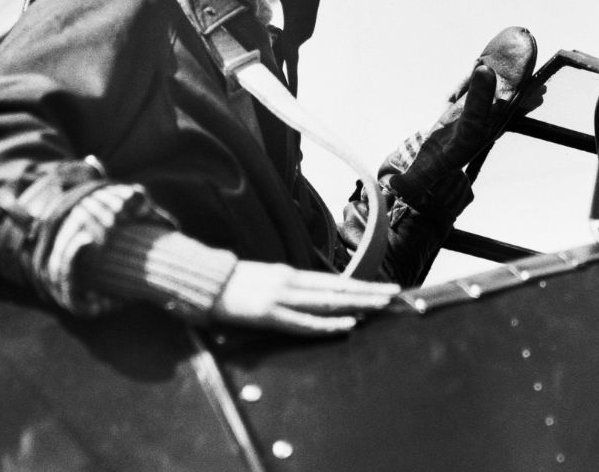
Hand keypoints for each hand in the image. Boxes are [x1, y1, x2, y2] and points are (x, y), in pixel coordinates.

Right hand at [210, 261, 400, 335]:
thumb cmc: (232, 284)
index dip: (361, 285)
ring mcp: (281, 297)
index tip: (384, 287)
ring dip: (357, 303)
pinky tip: (347, 325)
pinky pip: (304, 322)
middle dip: (369, 292)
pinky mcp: (268, 313)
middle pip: (338, 288)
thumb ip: (288, 288)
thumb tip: (312, 295)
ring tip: (381, 305)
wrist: (203, 282)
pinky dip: (328, 324)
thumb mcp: (265, 280)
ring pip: (328, 302)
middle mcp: (291, 282)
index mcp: (290, 275)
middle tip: (396, 293)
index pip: (334, 281)